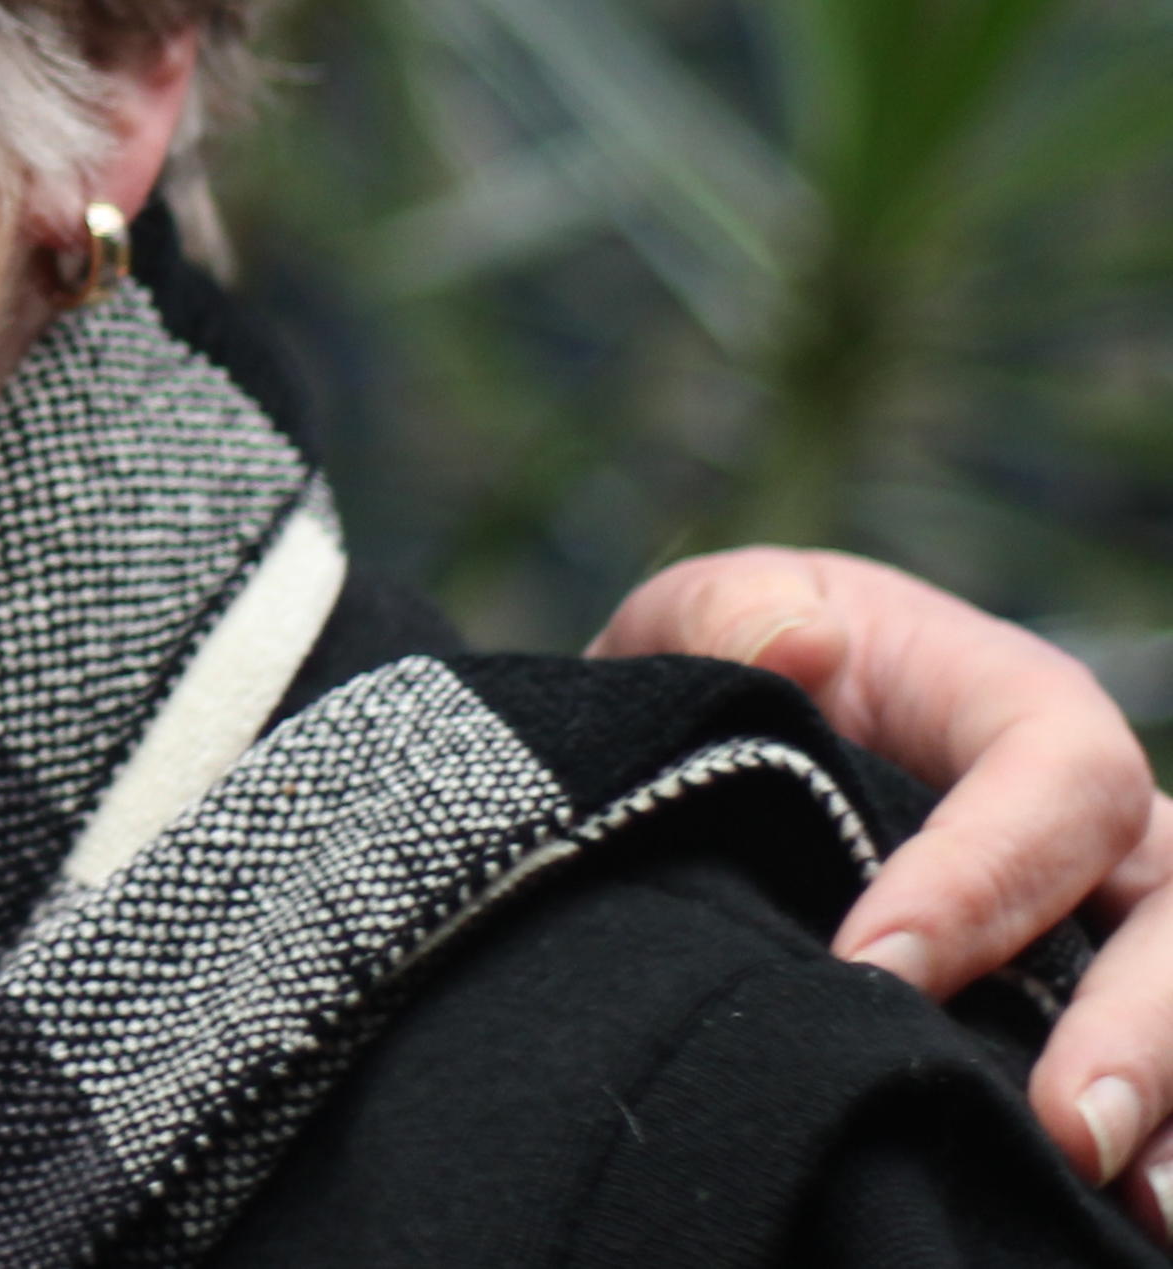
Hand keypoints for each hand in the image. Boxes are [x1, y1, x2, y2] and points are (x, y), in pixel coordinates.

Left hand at [602, 547, 1172, 1239]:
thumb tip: (796, 641)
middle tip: (1064, 1129)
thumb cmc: (733, 676)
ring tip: (1138, 1203)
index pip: (1056, 779)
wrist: (730, 762)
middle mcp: (1106, 823)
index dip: (984, 875)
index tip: (873, 965)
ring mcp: (1121, 926)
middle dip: (1137, 1026)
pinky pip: (1168, 1075)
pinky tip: (1134, 1226)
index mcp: (1020, 707)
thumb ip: (727, 621)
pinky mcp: (1104, 1011)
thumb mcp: (702, 625)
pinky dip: (1169, 1135)